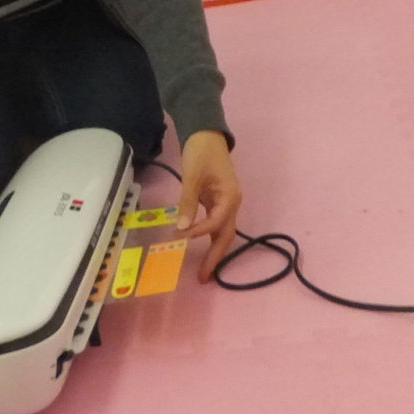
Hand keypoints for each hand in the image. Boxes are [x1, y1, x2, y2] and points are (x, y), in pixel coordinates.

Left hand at [176, 129, 242, 280]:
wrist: (207, 135)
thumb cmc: (201, 153)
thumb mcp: (193, 176)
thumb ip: (188, 202)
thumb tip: (182, 228)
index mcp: (230, 197)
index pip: (217, 222)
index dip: (200, 231)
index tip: (181, 236)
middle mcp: (232, 204)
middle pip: (226, 235)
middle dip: (215, 257)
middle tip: (203, 277)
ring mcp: (226, 204)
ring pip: (222, 232)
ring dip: (214, 251)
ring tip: (204, 271)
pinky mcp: (219, 203)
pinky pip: (216, 225)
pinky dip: (209, 238)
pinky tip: (199, 248)